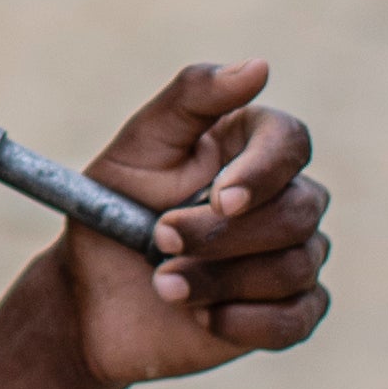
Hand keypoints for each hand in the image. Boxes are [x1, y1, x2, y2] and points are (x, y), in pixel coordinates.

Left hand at [58, 59, 326, 388]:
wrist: (88, 298)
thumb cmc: (111, 211)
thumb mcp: (138, 147)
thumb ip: (192, 98)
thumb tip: (259, 67)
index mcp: (251, 147)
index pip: (292, 143)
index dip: (263, 171)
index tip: (219, 197)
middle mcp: (282, 198)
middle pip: (299, 209)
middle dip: (224, 234)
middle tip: (159, 240)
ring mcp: (291, 255)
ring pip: (297, 265)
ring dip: (222, 279)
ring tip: (164, 284)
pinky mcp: (287, 311)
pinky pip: (299, 318)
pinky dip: (246, 321)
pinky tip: (202, 318)